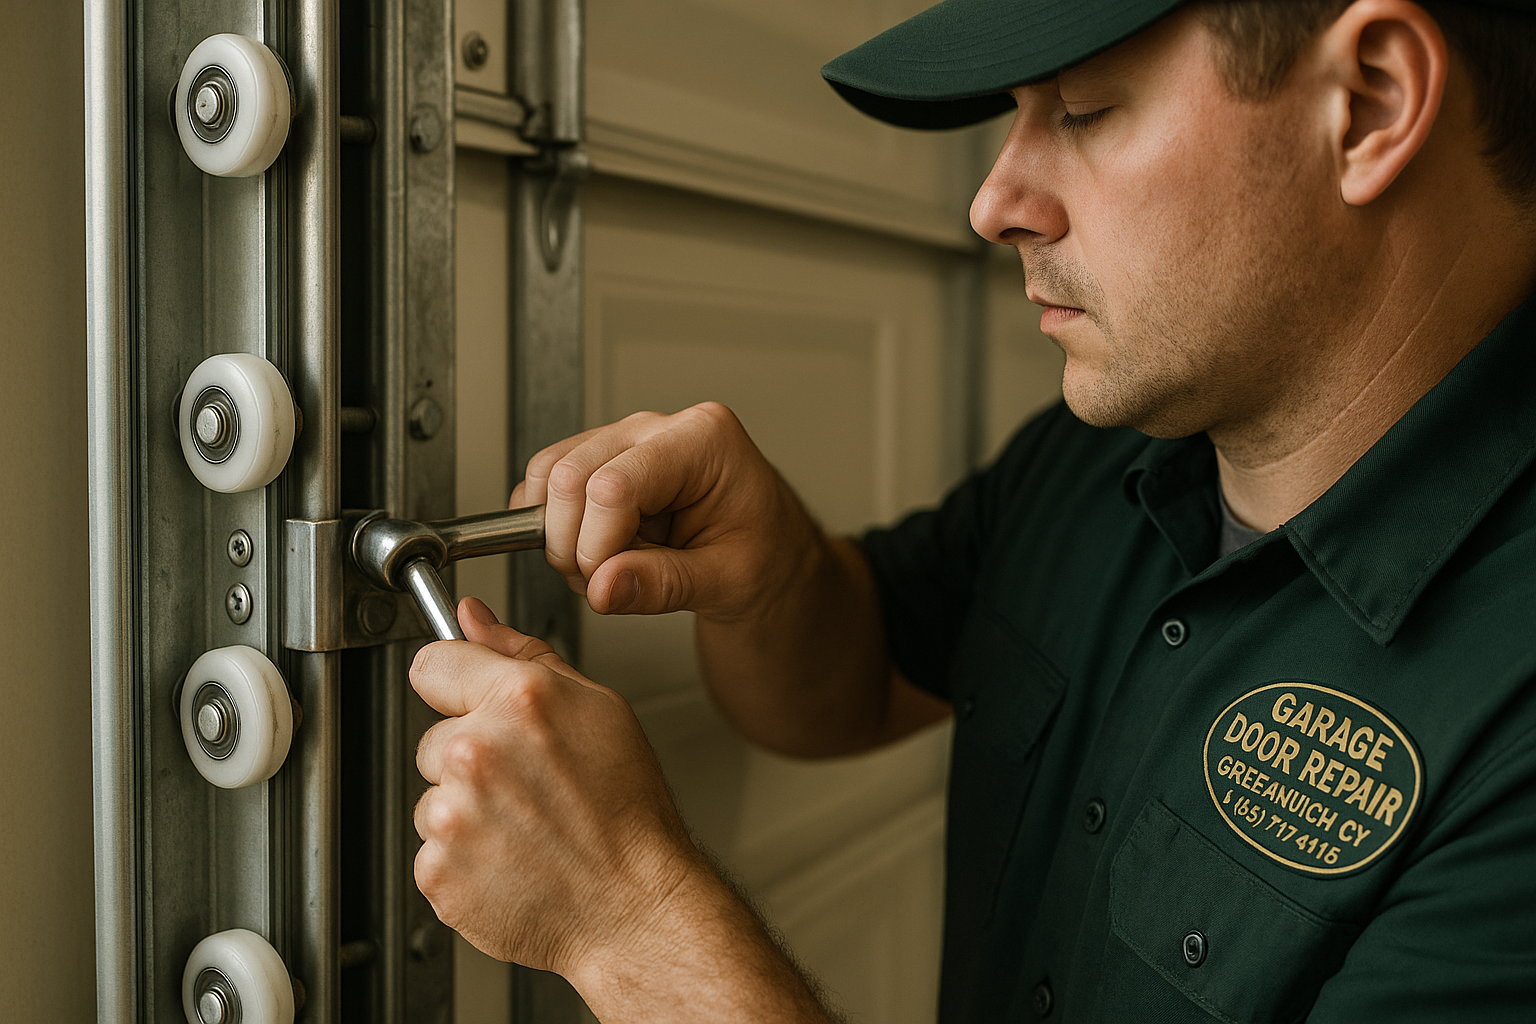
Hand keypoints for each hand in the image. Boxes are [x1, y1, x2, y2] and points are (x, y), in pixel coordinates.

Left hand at [410, 597, 707, 972]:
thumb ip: (525, 654)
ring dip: (466, 811)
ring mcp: (452, 816)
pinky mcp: (437, 871)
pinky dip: (463, 858)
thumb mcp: (599, 709)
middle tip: (527, 783)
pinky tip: (510, 858)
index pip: (432, 663)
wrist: (634, 905)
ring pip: (432, 797)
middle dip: (470, 755)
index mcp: (519, 701)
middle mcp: (478, 752)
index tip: (468, 701)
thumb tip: (474, 618)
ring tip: (525, 827)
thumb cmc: (627, 813)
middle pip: (434, 738)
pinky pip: (432, 851)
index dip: (455, 683)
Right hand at [511, 402, 818, 622]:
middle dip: (574, 544)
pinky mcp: (602, 457)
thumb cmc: (765, 555)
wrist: (771, 552)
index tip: (611, 582)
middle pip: (570, 476)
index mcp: (705, 442)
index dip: (598, 545)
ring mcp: (627, 439)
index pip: (614, 485)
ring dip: (562, 537)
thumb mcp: (728, 582)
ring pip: (550, 476)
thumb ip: (665, 585)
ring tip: (608, 566)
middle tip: (608, 582)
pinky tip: (595, 549)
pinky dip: (555, 525)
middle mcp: (660, 429)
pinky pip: (548, 481)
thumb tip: (604, 587)